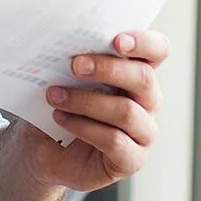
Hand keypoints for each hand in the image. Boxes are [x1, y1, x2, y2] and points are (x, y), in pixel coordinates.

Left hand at [17, 29, 168, 191]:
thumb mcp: (64, 77)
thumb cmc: (60, 104)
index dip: (144, 43)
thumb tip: (64, 41)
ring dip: (86, 101)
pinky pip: (115, 141)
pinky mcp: (131, 160)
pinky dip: (84, 128)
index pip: (157, 50)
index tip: (117, 40)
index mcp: (137, 72)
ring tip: (54, 95)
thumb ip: (75, 60)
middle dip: (108, 69)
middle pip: (144, 78)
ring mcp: (143, 132)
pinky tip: (61, 119)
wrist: (43, 148)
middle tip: (75, 65)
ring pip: (126, 111)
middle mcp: (148, 101)